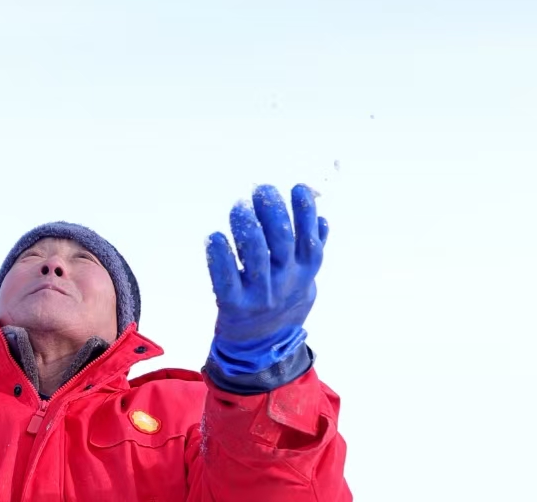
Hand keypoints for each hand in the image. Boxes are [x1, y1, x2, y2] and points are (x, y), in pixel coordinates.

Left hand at [206, 184, 327, 379]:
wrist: (263, 348)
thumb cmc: (283, 303)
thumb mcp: (304, 280)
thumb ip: (310, 250)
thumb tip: (322, 218)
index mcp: (304, 273)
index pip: (309, 239)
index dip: (305, 212)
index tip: (297, 187)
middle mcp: (284, 282)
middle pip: (281, 241)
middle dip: (272, 210)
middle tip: (260, 190)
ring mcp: (259, 294)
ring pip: (255, 255)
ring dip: (247, 226)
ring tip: (239, 207)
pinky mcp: (233, 305)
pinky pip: (226, 279)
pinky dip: (220, 256)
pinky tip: (214, 237)